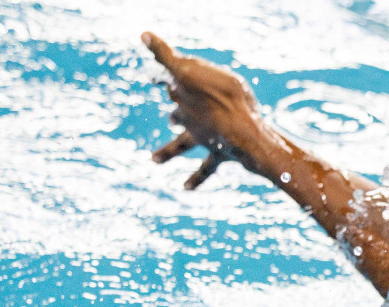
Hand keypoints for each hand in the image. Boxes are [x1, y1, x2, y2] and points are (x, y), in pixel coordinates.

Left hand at [142, 32, 267, 188]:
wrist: (245, 133)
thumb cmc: (228, 99)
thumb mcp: (200, 69)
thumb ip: (172, 57)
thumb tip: (144, 36)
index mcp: (186, 96)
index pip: (169, 81)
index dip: (162, 76)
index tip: (154, 76)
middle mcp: (190, 118)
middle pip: (177, 115)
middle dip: (174, 115)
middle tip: (170, 119)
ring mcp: (203, 138)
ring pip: (182, 144)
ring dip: (168, 150)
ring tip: (153, 160)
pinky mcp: (217, 154)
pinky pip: (205, 169)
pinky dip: (194, 179)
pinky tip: (184, 188)